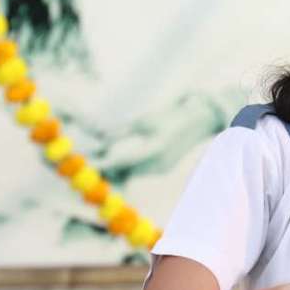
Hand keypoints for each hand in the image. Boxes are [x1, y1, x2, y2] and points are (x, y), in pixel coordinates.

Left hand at [88, 92, 223, 177]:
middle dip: (109, 169)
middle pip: (127, 172)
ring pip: (134, 174)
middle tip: (91, 165)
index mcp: (155, 149)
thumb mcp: (142, 121)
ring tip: (102, 163)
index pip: (124, 160)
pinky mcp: (164, 169)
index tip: (90, 164)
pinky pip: (142, 172)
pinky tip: (120, 163)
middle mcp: (160, 164)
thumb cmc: (170, 115)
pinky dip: (130, 168)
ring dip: (119, 169)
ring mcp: (163, 169)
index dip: (105, 163)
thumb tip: (100, 142)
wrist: (199, 121)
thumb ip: (122, 133)